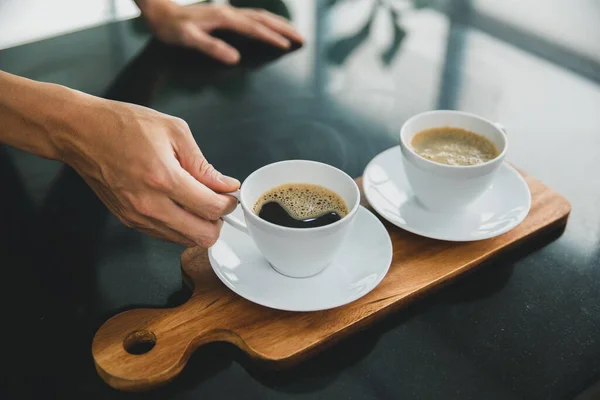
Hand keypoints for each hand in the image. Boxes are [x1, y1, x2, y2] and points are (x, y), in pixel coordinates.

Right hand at [58, 94, 238, 247]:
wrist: (82, 133)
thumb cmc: (124, 125)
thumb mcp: (174, 132)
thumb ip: (203, 164)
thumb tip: (225, 185)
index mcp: (164, 178)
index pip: (210, 208)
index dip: (228, 204)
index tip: (230, 196)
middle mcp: (150, 204)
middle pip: (201, 236)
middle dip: (217, 221)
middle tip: (218, 203)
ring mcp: (137, 216)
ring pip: (184, 240)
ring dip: (198, 226)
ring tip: (197, 202)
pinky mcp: (129, 220)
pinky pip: (165, 235)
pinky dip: (180, 226)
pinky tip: (179, 205)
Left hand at [140, 1, 302, 63]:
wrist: (160, 12)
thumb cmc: (172, 28)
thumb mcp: (188, 38)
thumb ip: (211, 47)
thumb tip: (235, 59)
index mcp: (223, 19)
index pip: (254, 28)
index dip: (271, 37)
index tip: (286, 46)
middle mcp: (229, 12)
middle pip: (263, 18)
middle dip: (284, 28)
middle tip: (302, 38)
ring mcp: (228, 12)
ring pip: (260, 16)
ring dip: (279, 24)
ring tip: (295, 33)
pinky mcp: (226, 15)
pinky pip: (253, 17)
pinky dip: (267, 22)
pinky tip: (271, 28)